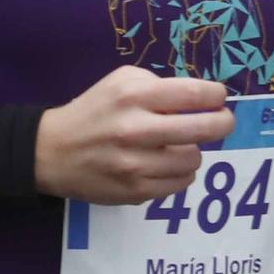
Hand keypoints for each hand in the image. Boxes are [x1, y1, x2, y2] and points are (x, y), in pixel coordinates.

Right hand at [34, 67, 234, 204]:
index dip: (216, 94)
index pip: (194, 93)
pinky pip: (181, 182)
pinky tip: (164, 164)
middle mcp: (135, 129)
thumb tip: (199, 97)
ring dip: (192, 151)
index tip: (218, 97)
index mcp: (131, 96)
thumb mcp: (117, 83)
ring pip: (195, 159)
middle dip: (222, 122)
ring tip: (176, 146)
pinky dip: (179, 172)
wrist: (51, 152)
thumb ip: (156, 84)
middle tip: (221, 121)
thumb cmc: (92, 111)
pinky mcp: (136, 191)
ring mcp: (136, 164)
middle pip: (206, 128)